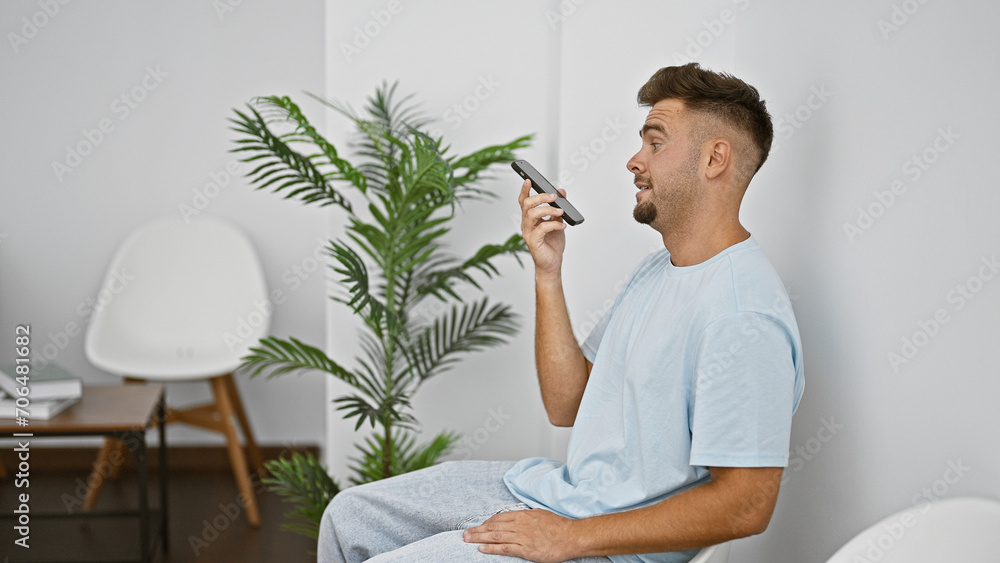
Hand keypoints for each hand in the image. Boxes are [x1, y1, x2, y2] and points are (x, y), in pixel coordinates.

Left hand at [463, 508, 578, 562]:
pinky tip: (482, 548)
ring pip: (496, 537)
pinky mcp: (526, 550)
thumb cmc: (558, 526)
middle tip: (465, 534)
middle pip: (494, 527)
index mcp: (523, 515)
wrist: (571, 536)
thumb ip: (526, 516)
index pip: (499, 518)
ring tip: (468, 540)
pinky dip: (492, 548)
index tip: (479, 526)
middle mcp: (520, 525)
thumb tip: (516, 517)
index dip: (486, 523)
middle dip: (478, 530)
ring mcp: (522, 537)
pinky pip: (505, 548)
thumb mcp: (540, 514)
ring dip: (479, 538)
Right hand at [519, 179, 567, 280]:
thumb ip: (558, 206)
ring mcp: (528, 232)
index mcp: (530, 218)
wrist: (552, 263)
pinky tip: (562, 225)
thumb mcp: (558, 220)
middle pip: (527, 204)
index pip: (524, 201)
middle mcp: (526, 224)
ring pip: (532, 213)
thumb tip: (561, 191)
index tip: (528, 180)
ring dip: (548, 209)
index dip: (525, 190)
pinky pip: (542, 228)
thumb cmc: (552, 243)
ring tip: (560, 211)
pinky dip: (554, 224)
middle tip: (554, 196)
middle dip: (541, 197)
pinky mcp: (533, 241)